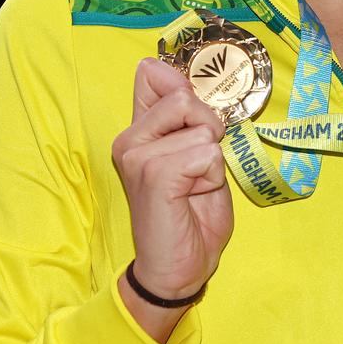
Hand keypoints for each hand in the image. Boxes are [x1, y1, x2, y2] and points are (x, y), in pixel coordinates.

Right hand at [112, 58, 232, 317]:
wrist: (180, 269)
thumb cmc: (191, 215)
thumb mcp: (195, 155)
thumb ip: (188, 118)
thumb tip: (181, 79)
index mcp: (138, 130)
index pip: (153, 74)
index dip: (185, 89)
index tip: (192, 125)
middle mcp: (130, 139)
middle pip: (186, 99)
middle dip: (208, 131)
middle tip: (198, 169)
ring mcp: (138, 156)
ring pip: (203, 130)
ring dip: (212, 163)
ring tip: (193, 188)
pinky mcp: (154, 175)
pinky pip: (207, 154)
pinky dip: (212, 177)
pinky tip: (192, 197)